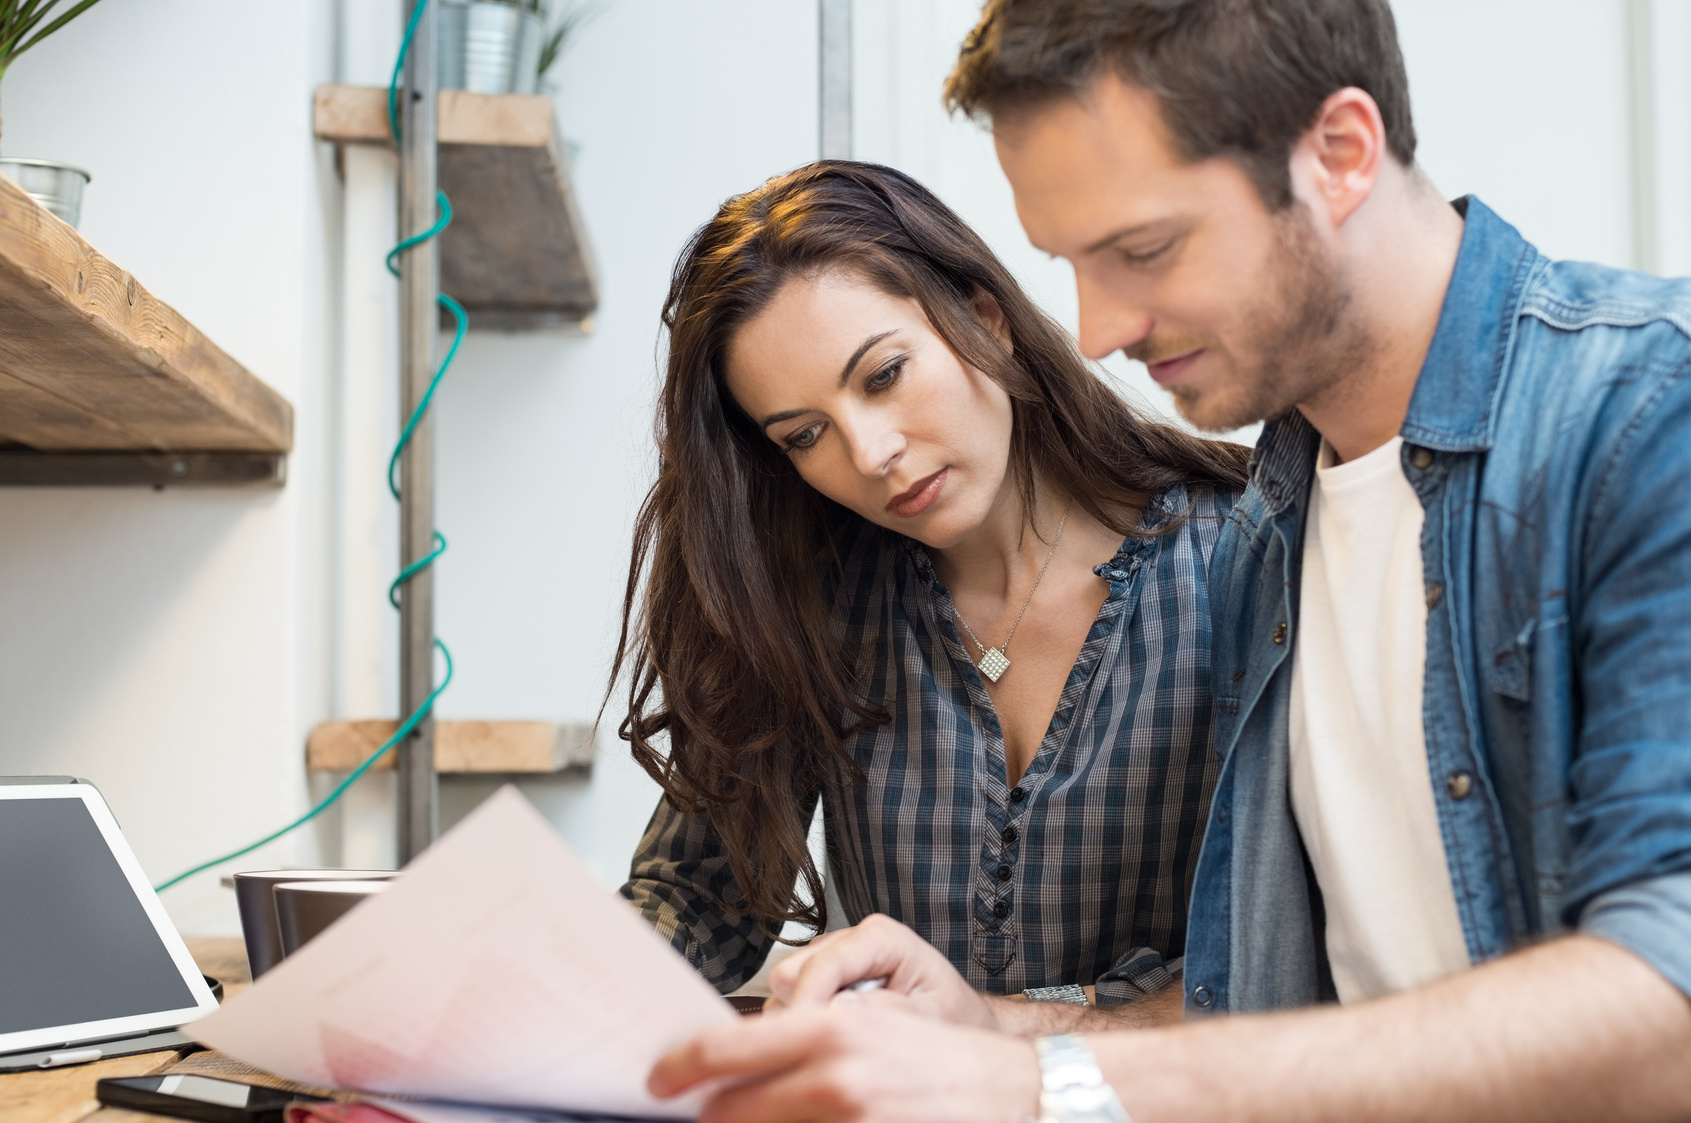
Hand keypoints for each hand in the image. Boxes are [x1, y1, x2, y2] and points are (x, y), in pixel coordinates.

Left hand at [650, 998, 1039, 1122]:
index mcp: (830, 1031)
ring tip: (759, 1118)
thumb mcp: (868, 1024)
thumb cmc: (936, 1057)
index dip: (680, 1069)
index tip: (657, 1081)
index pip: (725, 1051)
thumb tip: (735, 1058)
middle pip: (730, 1110)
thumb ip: (803, 1036)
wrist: (1013, 1093)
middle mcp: (835, 1079)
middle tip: (698, 1114)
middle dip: (709, 1116)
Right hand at [766, 913, 999, 1029]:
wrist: (959, 1021)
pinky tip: (840, 1037)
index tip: (801, 1043)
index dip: (806, 1005)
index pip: (822, 965)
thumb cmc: (952, 1016)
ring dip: (803, 1021)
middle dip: (801, 1014)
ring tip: (846, 1042)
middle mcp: (850, 940)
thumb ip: (888, 1011)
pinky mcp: (821, 978)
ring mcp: (832, 958)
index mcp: (881, 937)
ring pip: (783, 990)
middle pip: (790, 973)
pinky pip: (790, 1002)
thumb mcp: (932, 1017)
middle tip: (831, 1049)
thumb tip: (837, 1011)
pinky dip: (806, 1025)